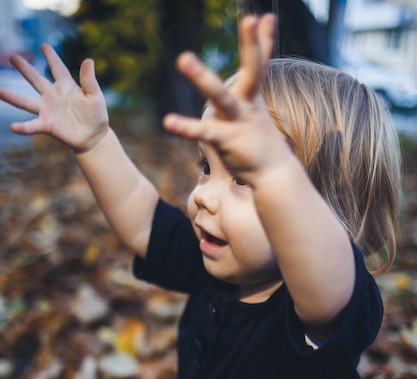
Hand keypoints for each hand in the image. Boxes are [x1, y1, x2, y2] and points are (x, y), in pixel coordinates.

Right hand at [0, 44, 108, 152]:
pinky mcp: (47, 125)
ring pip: (26, 101)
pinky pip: (32, 125)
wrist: (94, 138)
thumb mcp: (95, 96)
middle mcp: (53, 96)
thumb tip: (88, 60)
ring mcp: (48, 110)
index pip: (57, 67)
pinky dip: (23, 127)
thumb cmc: (96, 116)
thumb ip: (89, 80)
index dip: (51, 56)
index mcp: (66, 86)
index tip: (43, 45)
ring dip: (11, 96)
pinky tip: (13, 127)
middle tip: (13, 57)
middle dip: (24, 68)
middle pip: (36, 79)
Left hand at [163, 14, 286, 185]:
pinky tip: (167, 121)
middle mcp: (248, 105)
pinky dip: (185, 127)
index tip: (265, 16)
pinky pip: (203, 132)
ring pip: (219, 96)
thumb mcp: (256, 112)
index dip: (263, 40)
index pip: (261, 63)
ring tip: (184, 57)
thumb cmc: (259, 142)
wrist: (273, 175)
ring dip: (202, 77)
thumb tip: (245, 82)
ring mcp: (238, 122)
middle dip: (251, 45)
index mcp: (253, 96)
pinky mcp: (226, 140)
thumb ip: (247, 93)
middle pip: (252, 70)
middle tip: (250, 19)